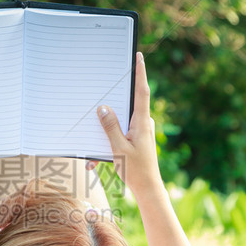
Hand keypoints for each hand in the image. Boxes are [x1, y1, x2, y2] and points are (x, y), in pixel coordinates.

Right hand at [97, 51, 161, 196]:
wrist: (148, 189)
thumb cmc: (135, 170)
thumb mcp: (118, 148)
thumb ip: (110, 127)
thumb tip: (103, 108)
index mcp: (142, 122)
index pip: (142, 91)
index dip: (140, 73)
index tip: (139, 56)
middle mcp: (143, 123)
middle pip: (128, 103)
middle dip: (115, 99)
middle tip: (105, 87)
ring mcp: (141, 131)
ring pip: (122, 121)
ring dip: (108, 129)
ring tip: (97, 145)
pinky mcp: (137, 139)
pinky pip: (121, 133)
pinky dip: (109, 142)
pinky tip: (96, 161)